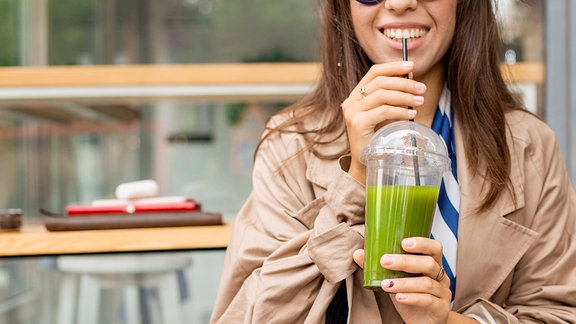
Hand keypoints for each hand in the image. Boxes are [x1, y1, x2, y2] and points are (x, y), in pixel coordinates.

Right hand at [340, 61, 426, 183]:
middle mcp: (350, 102)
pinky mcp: (357, 123)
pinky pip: (383, 110)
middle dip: (404, 82)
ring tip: (420, 101)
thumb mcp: (386, 114)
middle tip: (422, 89)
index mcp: (355, 96)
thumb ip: (394, 97)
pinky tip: (411, 114)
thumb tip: (411, 77)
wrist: (366, 165)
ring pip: (382, 94)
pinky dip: (400, 110)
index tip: (411, 65)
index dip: (393, 66)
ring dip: (405, 96)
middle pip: (379, 82)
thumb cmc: (378, 139)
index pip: (373, 73)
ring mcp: (352, 112)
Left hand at [353, 237, 450, 323]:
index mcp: (432, 264)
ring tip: (386, 285)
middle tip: (385, 261)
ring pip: (426, 283)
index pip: (433, 248)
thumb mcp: (394, 279)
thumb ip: (378, 267)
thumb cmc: (410, 296)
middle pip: (428, 264)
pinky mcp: (440, 309)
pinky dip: (412, 298)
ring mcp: (442, 293)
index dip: (422, 243)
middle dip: (405, 261)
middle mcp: (440, 276)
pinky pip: (428, 301)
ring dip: (404, 282)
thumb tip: (359, 253)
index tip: (403, 242)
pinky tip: (399, 297)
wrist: (422, 322)